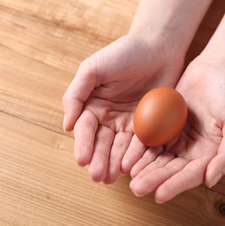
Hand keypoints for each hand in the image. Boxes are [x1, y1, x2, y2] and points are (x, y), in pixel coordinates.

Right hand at [62, 34, 183, 183]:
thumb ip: (76, 94)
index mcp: (93, 105)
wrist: (158, 47)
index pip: (86, 129)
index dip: (83, 145)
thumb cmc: (124, 53)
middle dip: (99, 160)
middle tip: (98, 177)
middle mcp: (109, 117)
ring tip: (112, 178)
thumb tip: (66, 125)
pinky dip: (136, 154)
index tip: (82, 160)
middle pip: (102, 143)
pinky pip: (142, 142)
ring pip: (120, 147)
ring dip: (116, 163)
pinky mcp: (150, 125)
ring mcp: (129, 122)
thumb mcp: (93, 68)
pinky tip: (132, 166)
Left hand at [125, 57, 224, 202]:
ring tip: (130, 176)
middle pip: (172, 170)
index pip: (191, 174)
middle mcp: (194, 151)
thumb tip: (210, 180)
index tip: (158, 195)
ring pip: (159, 158)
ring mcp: (179, 139)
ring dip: (145, 168)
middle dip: (155, 180)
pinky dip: (141, 149)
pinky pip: (152, 140)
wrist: (217, 68)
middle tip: (137, 189)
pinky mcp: (166, 126)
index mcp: (211, 154)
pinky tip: (129, 156)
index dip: (175, 185)